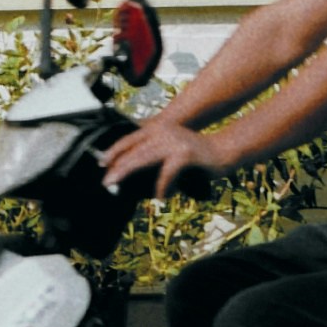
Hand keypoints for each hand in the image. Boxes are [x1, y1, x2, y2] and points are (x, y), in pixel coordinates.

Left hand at [102, 112, 228, 199]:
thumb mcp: (171, 151)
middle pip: (134, 150)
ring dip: (129, 173)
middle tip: (106, 181)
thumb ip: (154, 157)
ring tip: (118, 185)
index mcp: (158, 129)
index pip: (130, 139)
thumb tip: (133, 176)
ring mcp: (174, 141)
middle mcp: (164, 132)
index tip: (101, 163)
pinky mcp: (185, 154)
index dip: (114, 151)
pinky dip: (162, 186)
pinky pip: (167, 172)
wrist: (224, 151)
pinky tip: (161, 196)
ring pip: (144, 158)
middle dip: (118, 166)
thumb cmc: (196, 157)